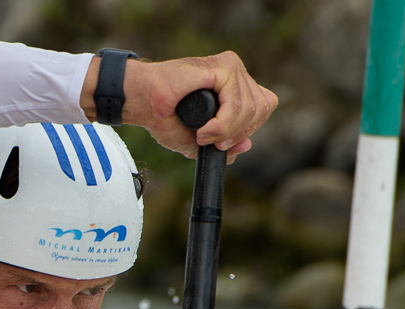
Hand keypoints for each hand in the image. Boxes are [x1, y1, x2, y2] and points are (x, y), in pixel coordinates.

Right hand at [84, 52, 277, 160]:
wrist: (141, 100)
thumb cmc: (164, 116)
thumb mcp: (197, 140)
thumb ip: (224, 143)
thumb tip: (247, 145)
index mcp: (235, 86)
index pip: (263, 107)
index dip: (247, 129)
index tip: (222, 142)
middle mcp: (236, 73)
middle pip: (261, 108)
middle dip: (238, 133)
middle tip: (210, 141)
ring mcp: (230, 67)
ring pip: (250, 108)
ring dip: (227, 132)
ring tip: (203, 136)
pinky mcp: (222, 66)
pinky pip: (237, 104)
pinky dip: (222, 125)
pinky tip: (204, 130)